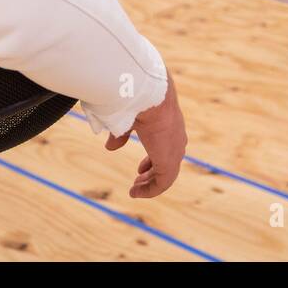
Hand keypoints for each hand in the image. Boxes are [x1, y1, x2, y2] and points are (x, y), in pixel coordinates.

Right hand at [104, 72, 186, 197]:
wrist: (147, 93)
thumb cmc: (136, 98)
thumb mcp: (127, 117)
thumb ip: (120, 133)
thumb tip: (111, 147)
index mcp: (169, 125)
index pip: (165, 147)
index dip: (153, 160)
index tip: (141, 169)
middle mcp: (176, 138)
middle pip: (168, 162)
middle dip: (152, 173)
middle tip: (139, 180)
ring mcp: (174, 150)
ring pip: (166, 175)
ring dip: (150, 184)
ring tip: (135, 190)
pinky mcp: (169, 161)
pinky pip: (162, 183)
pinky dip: (149, 190)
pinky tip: (135, 193)